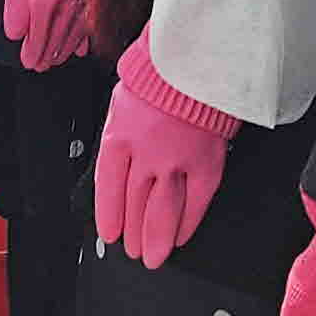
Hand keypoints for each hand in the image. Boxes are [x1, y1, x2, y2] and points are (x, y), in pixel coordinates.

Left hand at [5, 0, 93, 70]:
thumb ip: (16, 2)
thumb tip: (16, 32)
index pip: (38, 34)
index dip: (32, 50)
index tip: (28, 61)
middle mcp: (69, 3)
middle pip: (56, 39)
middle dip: (46, 55)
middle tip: (38, 65)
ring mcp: (86, 2)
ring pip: (73, 36)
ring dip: (62, 52)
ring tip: (53, 60)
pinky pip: (89, 27)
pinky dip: (82, 40)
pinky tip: (77, 49)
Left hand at [93, 35, 239, 267]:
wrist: (199, 59)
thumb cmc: (160, 77)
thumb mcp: (122, 104)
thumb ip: (120, 139)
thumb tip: (118, 174)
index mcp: (118, 137)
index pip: (108, 190)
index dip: (109, 217)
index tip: (110, 234)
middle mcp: (145, 154)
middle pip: (134, 206)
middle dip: (133, 235)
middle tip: (134, 252)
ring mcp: (177, 161)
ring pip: (162, 212)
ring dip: (156, 240)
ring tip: (153, 257)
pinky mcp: (207, 163)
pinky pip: (196, 203)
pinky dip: (188, 224)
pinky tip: (181, 237)